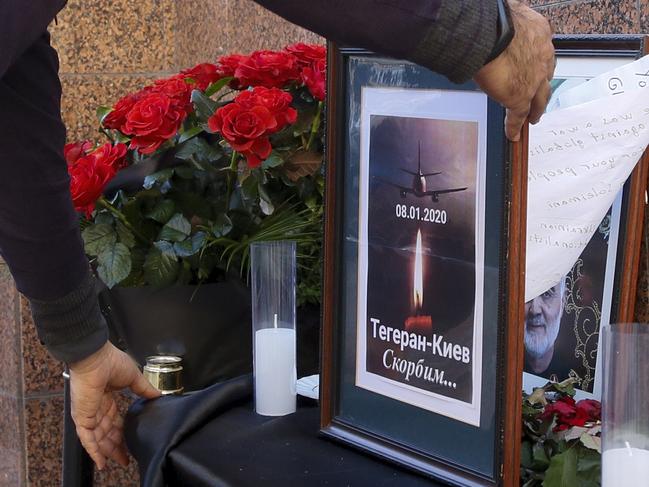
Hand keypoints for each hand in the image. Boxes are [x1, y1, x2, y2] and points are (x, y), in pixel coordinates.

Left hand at [69, 341, 160, 469]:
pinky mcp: (83, 417)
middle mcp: (96, 408)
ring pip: (98, 439)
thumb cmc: (110, 361)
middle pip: (107, 433)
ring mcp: (88, 414)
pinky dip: (94, 451)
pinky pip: (87, 439)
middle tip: (127, 457)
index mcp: (106, 398)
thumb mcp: (134, 377)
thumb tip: (158, 394)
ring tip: (120, 461)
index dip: (123, 432)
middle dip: (117, 446)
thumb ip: (144, 388)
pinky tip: (101, 461)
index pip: (114, 420)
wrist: (95, 358)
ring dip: (108, 451)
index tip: (131, 441)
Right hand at [473, 0, 554, 140]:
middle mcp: (542, 59)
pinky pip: (518, 117)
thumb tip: (507, 9)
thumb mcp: (512, 12)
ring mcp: (533, 81)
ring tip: (533, 119)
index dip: (539, 63)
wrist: (493, 34)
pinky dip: (514, 127)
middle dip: (543, 91)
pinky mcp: (520, 98)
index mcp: (541, 35)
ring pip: (539, 100)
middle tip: (540, 99)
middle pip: (546, 80)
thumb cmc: (498, 20)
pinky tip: (513, 135)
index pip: (543, 53)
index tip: (536, 68)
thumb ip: (513, 17)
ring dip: (536, 111)